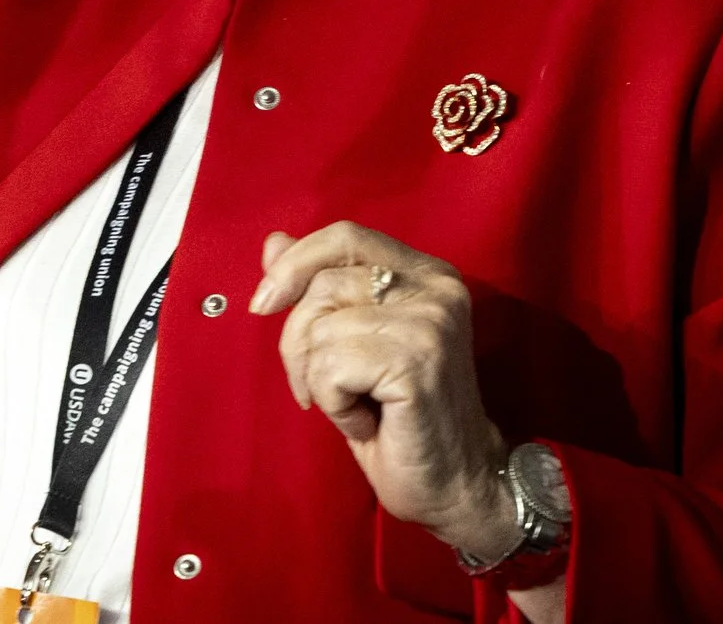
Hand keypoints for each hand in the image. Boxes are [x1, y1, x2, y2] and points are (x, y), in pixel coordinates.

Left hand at [250, 220, 517, 561]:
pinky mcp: (417, 362)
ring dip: (318, 379)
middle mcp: (435, 288)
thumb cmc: (401, 418)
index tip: (264, 302)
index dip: (295, 262)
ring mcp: (430, 323)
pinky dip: (334, 403)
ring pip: (321, 327)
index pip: (345, 236)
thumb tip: (273, 241)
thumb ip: (321, 286)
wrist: (459, 486)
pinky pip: (331, 366)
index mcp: (425, 274)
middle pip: (322, 283)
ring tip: (357, 405)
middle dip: (298, 340)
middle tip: (320, 386)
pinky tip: (367, 422)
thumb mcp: (352, 343)